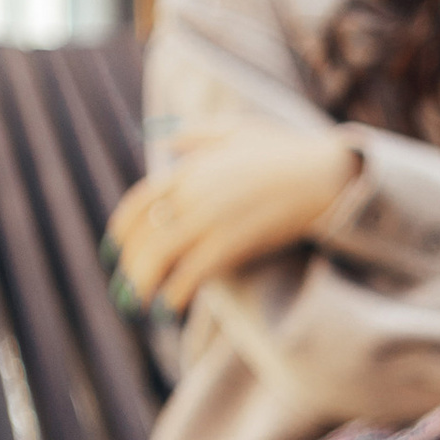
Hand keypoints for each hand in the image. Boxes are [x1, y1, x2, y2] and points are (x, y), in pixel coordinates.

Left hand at [106, 123, 360, 315]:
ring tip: (143, 305)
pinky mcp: (232, 243)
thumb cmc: (286, 152)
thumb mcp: (236, 130)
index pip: (138, 203)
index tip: (114, 250)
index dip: (121, 232)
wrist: (325, 175)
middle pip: (143, 236)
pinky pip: (191, 273)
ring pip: (159, 257)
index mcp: (189, 170)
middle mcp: (192, 194)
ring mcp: (210, 219)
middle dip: (130, 266)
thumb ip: (196, 135)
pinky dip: (175, 293)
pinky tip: (170, 308)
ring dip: (144, 285)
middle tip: (128, 288)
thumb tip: (163, 138)